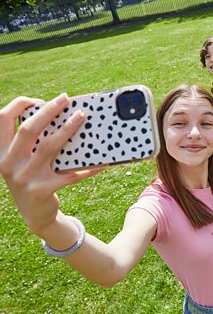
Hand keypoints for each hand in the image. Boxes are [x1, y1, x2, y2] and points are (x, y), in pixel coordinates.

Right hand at [0, 94, 100, 231]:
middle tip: (65, 99)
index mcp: (0, 152)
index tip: (39, 99)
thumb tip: (60, 115)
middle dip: (48, 111)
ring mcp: (25, 178)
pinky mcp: (43, 190)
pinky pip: (70, 174)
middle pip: (28, 130)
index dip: (19, 105)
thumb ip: (32, 142)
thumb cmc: (33, 178)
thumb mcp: (24, 160)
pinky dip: (88, 167)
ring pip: (49, 147)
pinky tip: (102, 161)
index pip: (2, 119)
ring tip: (81, 116)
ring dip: (67, 129)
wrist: (35, 215)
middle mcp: (9, 163)